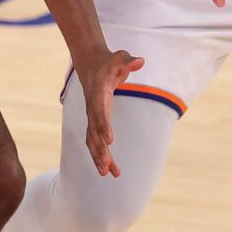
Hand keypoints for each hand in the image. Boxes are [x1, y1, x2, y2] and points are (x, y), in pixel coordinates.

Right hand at [74, 47, 144, 177]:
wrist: (91, 65)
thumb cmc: (108, 62)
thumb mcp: (119, 57)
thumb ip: (129, 61)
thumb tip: (140, 61)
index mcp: (98, 93)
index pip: (99, 112)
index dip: (103, 126)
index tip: (109, 141)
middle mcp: (92, 108)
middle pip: (94, 132)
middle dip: (100, 150)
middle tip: (106, 167)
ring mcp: (92, 116)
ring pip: (93, 141)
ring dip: (99, 158)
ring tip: (106, 174)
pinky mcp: (95, 121)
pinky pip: (95, 141)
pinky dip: (100, 155)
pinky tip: (108, 169)